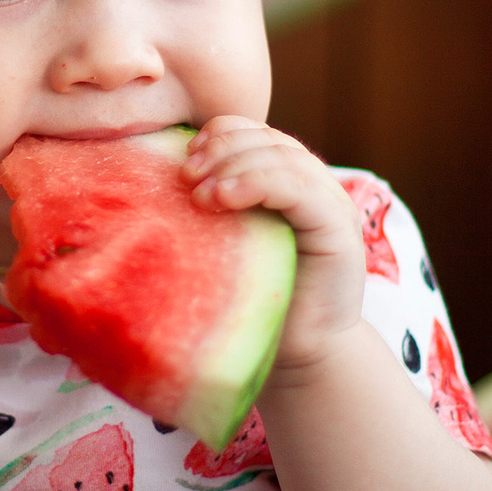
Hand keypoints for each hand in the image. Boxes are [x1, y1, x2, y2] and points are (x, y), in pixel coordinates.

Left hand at [184, 117, 363, 373]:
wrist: (299, 357)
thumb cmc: (252, 303)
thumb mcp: (224, 245)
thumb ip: (209, 210)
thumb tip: (152, 182)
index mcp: (285, 181)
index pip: (253, 133)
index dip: (217, 136)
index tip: (183, 161)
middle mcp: (314, 185)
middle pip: (267, 138)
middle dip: (221, 149)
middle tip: (186, 176)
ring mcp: (331, 204)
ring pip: (282, 157)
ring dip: (233, 165)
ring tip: (199, 194)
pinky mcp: (339, 229)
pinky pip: (299, 190)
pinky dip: (258, 183)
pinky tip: (224, 198)